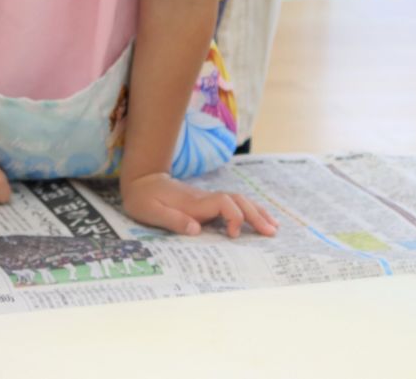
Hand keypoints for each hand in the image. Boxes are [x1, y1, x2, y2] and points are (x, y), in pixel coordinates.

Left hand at [121, 172, 277, 236]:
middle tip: (271, 233)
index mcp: (193, 202)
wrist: (141, 180)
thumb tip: (196, 229)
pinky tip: (258, 220)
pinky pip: (233, 204)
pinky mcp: (207, 202)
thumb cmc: (143, 198)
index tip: (233, 236)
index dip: (233, 217)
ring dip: (256, 212)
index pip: (223, 203)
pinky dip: (249, 211)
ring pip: (238, 200)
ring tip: (274, 227)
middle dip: (255, 215)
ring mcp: (207, 199)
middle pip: (237, 200)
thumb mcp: (150, 211)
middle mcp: (204, 198)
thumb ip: (172, 219)